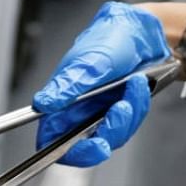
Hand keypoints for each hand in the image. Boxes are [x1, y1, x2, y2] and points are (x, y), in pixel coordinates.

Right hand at [32, 2, 169, 166]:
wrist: (142, 33)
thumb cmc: (109, 40)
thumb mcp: (88, 62)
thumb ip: (66, 86)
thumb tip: (43, 104)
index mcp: (60, 101)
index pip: (52, 140)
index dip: (68, 152)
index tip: (93, 146)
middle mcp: (77, 111)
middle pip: (86, 145)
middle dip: (110, 131)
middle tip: (121, 111)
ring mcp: (98, 114)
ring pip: (112, 136)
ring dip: (128, 114)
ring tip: (134, 84)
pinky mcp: (118, 113)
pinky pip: (128, 125)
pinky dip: (138, 107)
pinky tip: (138, 87)